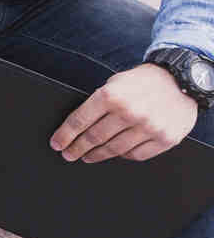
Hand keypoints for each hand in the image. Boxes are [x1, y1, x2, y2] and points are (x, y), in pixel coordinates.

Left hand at [50, 63, 197, 162]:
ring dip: (97, 155)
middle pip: (94, 138)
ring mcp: (149, 127)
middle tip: (68, 154)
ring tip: (88, 157)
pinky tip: (115, 153)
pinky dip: (123, 155)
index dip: (65, 135)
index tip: (57, 144)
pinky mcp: (165, 139)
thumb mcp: (115, 83)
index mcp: (111, 95)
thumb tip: (78, 126)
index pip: (80, 121)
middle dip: (77, 148)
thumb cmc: (143, 81)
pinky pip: (136, 155)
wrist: (180, 80)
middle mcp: (129, 112)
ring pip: (114, 149)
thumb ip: (99, 102)